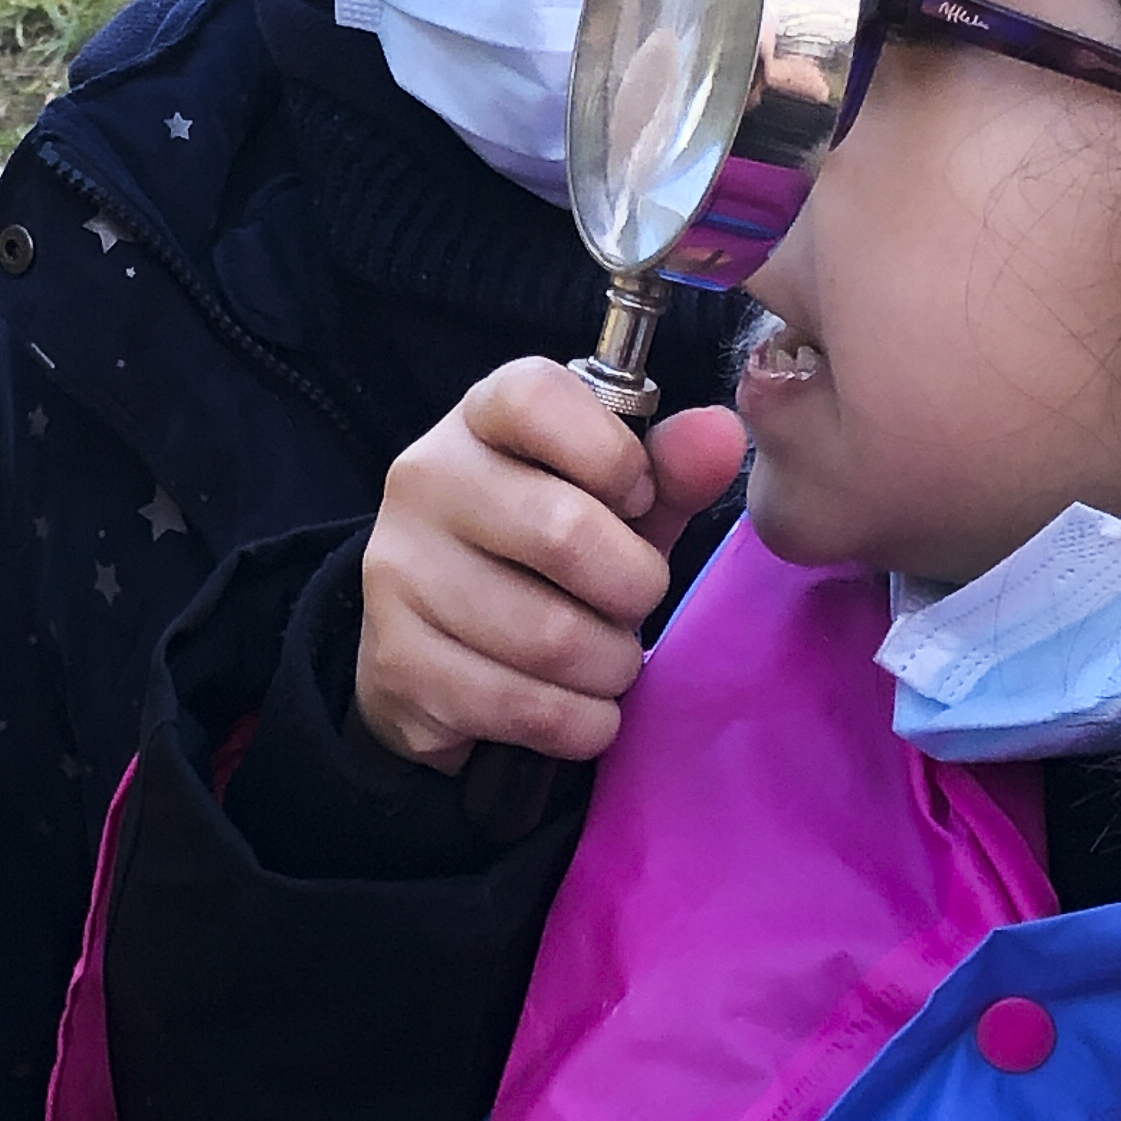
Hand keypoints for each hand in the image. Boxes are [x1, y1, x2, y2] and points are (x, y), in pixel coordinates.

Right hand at [355, 359, 748, 773]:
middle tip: (633, 602)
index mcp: (478, 419)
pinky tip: (578, 708)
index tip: (637, 500)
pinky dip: (581, 723)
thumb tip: (721, 435)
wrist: (439, 653)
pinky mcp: (399, 663)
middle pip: (564, 532)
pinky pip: (527, 707)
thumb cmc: (546, 560)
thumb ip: (672, 471)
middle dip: (634, 587)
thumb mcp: (617, 506)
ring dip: (610, 666)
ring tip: (606, 660)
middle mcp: (424, 480)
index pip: (538, 398)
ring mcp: (399, 571)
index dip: (614, 457)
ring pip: (551, 637)